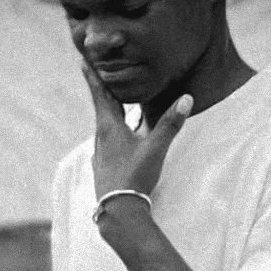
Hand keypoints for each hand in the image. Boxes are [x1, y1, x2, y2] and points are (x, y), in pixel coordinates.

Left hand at [82, 61, 192, 201]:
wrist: (118, 212)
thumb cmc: (134, 177)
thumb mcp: (155, 149)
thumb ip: (171, 124)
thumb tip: (186, 98)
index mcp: (109, 127)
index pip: (100, 94)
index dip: (93, 76)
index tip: (83, 58)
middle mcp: (101, 138)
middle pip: (102, 107)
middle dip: (101, 88)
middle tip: (97, 71)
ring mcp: (100, 153)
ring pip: (105, 125)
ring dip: (108, 110)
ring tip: (113, 100)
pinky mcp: (104, 166)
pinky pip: (108, 141)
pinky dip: (113, 131)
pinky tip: (119, 137)